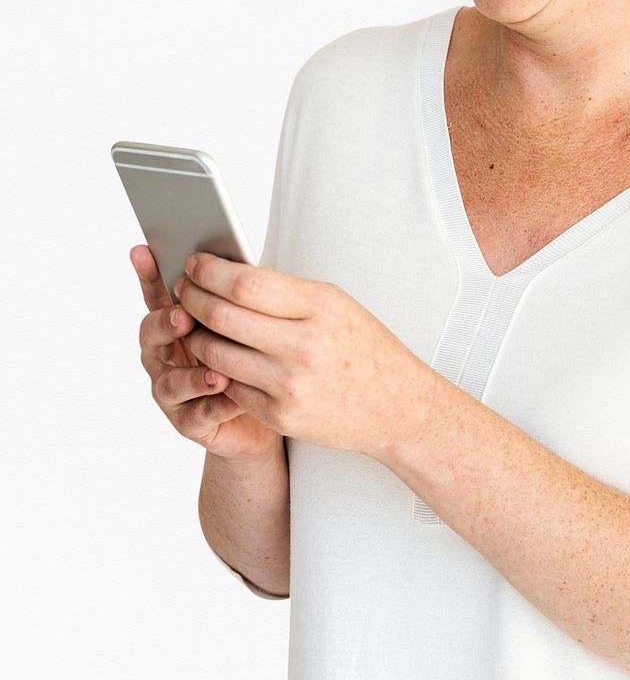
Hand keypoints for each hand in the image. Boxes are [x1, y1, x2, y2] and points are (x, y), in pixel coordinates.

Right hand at [131, 245, 281, 462]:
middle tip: (183, 314)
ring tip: (216, 372)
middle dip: (165, 323)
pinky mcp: (189, 422)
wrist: (263, 416)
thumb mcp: (241, 324)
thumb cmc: (251, 360)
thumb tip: (234, 263)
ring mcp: (173, 391)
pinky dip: (215, 405)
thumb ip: (230, 301)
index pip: (158, 295)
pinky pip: (198, 415)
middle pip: (152, 336)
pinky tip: (232, 397)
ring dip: (191, 375)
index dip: (148, 274)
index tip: (143, 250)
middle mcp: (166, 357)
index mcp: (175, 326)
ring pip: (170, 382)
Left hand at [172, 253, 434, 460]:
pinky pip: (229, 386)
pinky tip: (216, 356)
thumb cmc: (365, 350)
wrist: (395, 407)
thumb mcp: (335, 305)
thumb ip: (285, 291)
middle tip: (183, 289)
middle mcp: (302, 345)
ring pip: (215, 353)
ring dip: (195, 335)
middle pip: (221, 315)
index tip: (194, 264)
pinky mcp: (279, 415)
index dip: (209, 271)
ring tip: (193, 323)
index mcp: (318, 308)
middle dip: (192, 299)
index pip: (245, 283)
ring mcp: (288, 384)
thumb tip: (229, 273)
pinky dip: (216, 369)